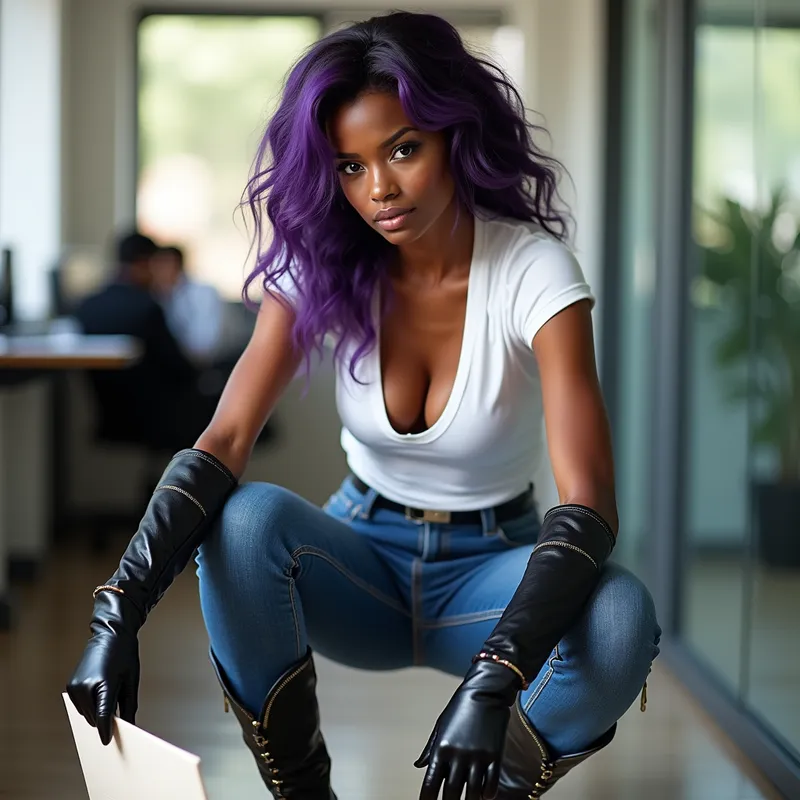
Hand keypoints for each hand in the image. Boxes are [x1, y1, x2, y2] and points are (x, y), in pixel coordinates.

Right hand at [66, 601, 140, 745]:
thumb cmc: (124, 654)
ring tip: (110, 697)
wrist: (110, 633)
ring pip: (86, 714)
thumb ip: (129, 706)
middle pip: (94, 718)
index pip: (102, 716)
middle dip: (104, 720)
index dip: (106, 731)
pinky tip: (100, 693)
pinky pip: (81, 706)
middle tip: (118, 718)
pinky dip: (90, 706)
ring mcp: (75, 687)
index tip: (107, 743)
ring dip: (97, 713)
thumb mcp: (131, 680)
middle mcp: (85, 687)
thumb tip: (129, 725)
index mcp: (103, 684)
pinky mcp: (70, 686)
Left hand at [414, 659, 519, 799]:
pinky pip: (491, 785)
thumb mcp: (441, 726)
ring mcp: (478, 757)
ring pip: (472, 794)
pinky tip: (484, 796)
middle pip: (451, 794)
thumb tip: (419, 767)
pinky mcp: (495, 756)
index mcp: (441, 749)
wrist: (485, 691)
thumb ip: (430, 749)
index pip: (430, 785)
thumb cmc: (460, 708)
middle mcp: (458, 756)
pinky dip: (488, 794)